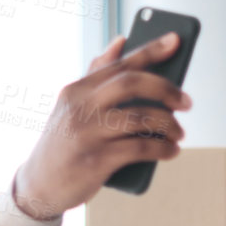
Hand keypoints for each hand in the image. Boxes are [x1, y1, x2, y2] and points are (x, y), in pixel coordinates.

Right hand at [12, 33, 193, 219]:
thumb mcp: (72, 107)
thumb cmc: (65, 143)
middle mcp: (81, 106)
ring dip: (168, 125)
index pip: (119, 63)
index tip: (176, 40)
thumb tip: (120, 41)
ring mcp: (88, 133)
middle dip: (165, 89)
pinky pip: (139, 149)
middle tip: (187, 101)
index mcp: (77, 89)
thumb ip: (97, 76)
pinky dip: (161, 149)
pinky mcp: (96, 160)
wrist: (39, 185)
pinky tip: (172, 151)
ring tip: (180, 133)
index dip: (150, 49)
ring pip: (140, 117)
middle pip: (131, 84)